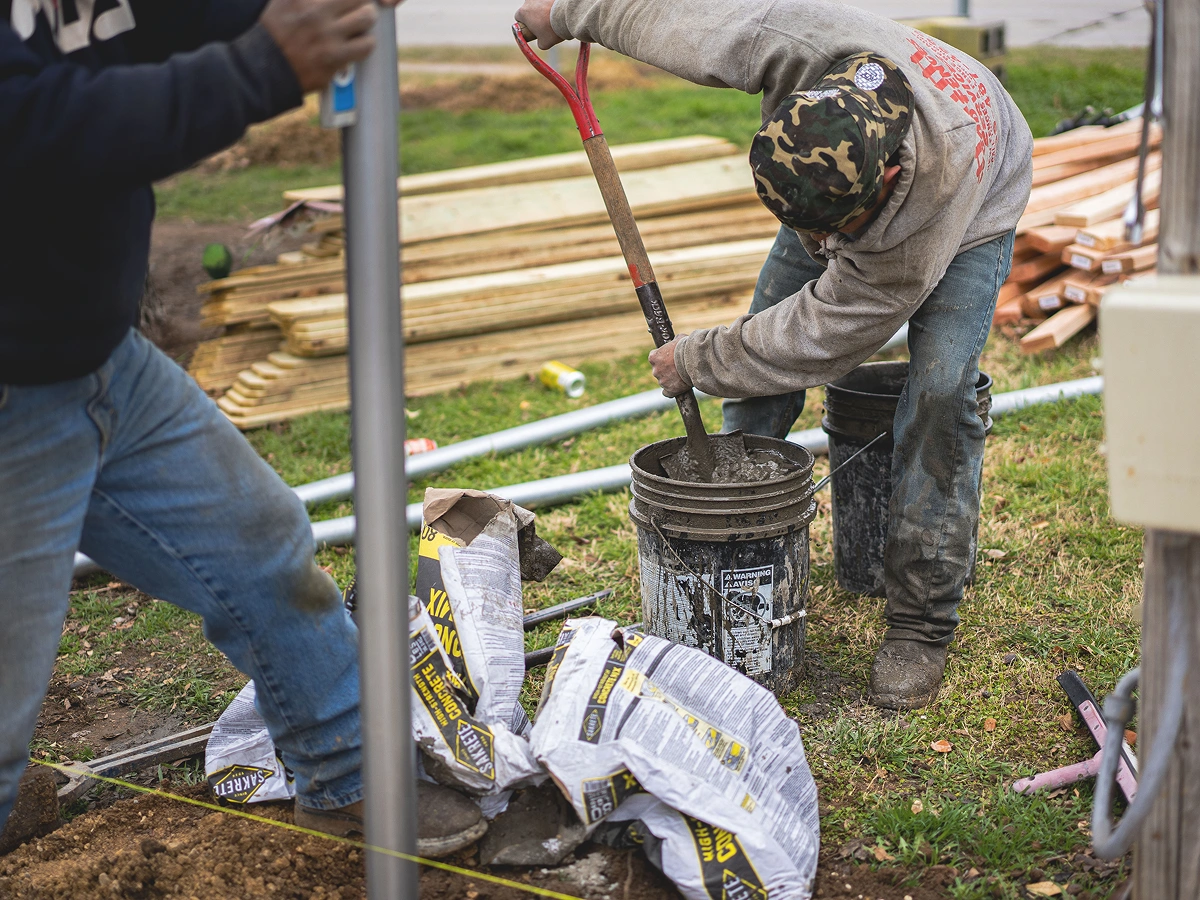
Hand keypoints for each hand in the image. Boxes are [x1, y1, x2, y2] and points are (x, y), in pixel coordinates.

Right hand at [262, 0, 395, 93]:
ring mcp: (326, 35)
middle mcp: (315, 11)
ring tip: (359, 28)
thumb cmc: (271, 33)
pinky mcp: (334, 58)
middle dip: (361, 2)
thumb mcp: (282, 2)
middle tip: (359, 8)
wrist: (261, 69)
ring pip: (366, 18)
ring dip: (366, 22)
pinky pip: (365, 46)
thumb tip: (324, 1)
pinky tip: (358, 45)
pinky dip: (365, 44)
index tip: (354, 1)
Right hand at [515, 0, 563, 48]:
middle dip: (535, 16)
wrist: (566, 16)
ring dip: (543, 10)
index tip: (532, 28)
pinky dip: (551, 6)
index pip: (518, 17)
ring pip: (539, 4)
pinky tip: (558, 13)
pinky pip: (548, 2)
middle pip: (529, 9)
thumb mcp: (544, 43)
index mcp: (523, 12)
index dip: (525, 24)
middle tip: (544, 24)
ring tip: (553, 19)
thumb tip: (540, 42)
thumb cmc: (552, 30)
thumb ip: (539, 42)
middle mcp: (528, 1)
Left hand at [649, 338, 687, 396]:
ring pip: (664, 381)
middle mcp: (655, 370)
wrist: (695, 360)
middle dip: (666, 369)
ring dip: (671, 379)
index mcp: (654, 357)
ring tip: (682, 376)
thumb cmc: (686, 348)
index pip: (654, 358)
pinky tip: (677, 388)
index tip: (669, 358)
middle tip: (678, 367)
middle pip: (659, 370)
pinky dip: (671, 391)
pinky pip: (667, 393)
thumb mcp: (680, 339)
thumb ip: (675, 341)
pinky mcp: (669, 390)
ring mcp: (662, 381)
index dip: (662, 357)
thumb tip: (677, 340)